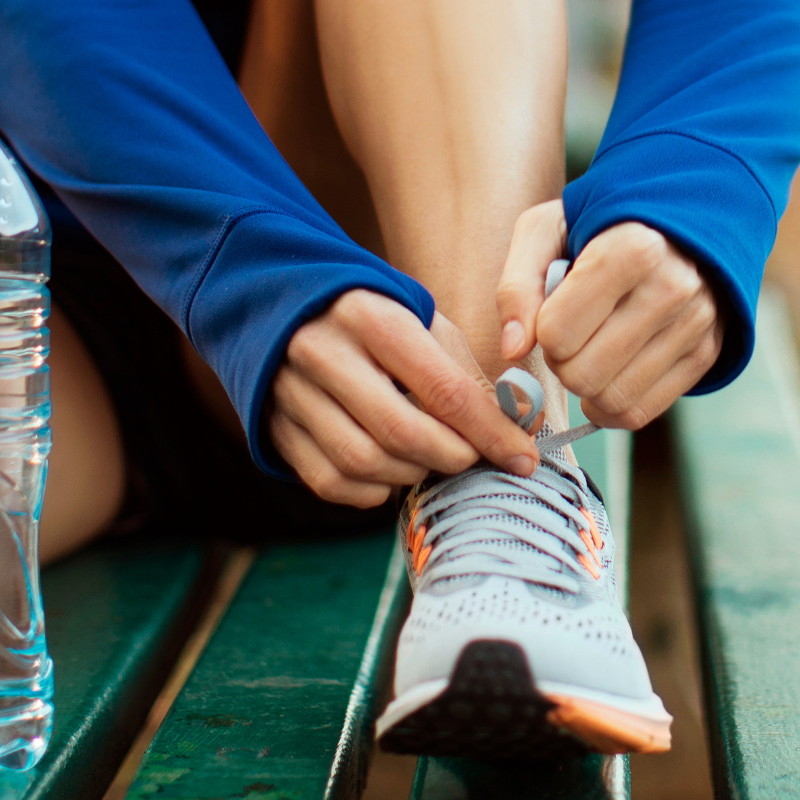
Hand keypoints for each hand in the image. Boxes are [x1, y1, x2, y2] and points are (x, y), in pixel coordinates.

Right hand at [268, 288, 537, 505]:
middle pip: (401, 432)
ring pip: (364, 463)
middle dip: (452, 457)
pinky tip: (390, 472)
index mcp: (371, 318)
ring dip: (412, 475)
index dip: (490, 432)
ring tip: (431, 459)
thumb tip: (524, 425)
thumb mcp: (423, 324)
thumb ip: (469, 375)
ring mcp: (290, 394)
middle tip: (473, 459)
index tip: (524, 459)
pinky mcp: (274, 429)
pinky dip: (372, 491)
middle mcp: (323, 353)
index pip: (443, 389)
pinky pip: (331, 482)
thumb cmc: (374, 319)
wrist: (286, 307)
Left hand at [495, 202, 723, 429]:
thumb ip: (517, 286)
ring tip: (590, 350)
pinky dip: (610, 406)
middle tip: (570, 335)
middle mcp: (674, 287)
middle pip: (582, 374)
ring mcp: (696, 324)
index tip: (553, 310)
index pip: (558, 333)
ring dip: (586, 386)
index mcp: (633, 248)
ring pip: (612, 399)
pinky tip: (607, 376)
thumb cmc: (597, 228)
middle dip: (562, 362)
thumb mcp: (546, 232)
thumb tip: (512, 350)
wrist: (675, 229)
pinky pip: (640, 412)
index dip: (542, 330)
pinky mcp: (707, 354)